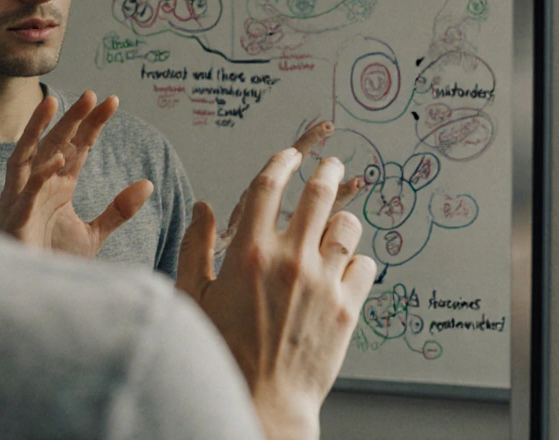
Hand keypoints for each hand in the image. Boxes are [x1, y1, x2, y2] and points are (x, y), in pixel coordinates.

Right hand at [0, 91, 152, 256]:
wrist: (33, 297)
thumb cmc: (54, 263)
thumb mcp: (93, 235)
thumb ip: (118, 210)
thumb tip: (147, 184)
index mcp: (56, 188)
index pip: (76, 148)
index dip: (92, 125)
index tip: (111, 102)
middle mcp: (37, 187)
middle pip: (54, 144)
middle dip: (71, 119)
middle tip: (91, 95)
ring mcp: (21, 201)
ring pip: (26, 155)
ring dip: (38, 129)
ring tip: (53, 103)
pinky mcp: (14, 221)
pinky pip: (25, 192)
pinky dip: (40, 175)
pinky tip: (57, 160)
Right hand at [177, 148, 376, 439]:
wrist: (262, 402)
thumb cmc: (222, 353)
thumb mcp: (193, 296)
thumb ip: (196, 246)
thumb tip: (202, 208)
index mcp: (250, 253)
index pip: (270, 187)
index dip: (281, 163)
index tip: (289, 155)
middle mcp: (290, 260)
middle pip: (319, 194)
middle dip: (327, 172)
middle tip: (332, 165)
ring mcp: (323, 283)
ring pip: (348, 227)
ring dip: (344, 218)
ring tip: (339, 221)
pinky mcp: (347, 308)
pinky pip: (365, 265)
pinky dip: (358, 261)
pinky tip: (347, 266)